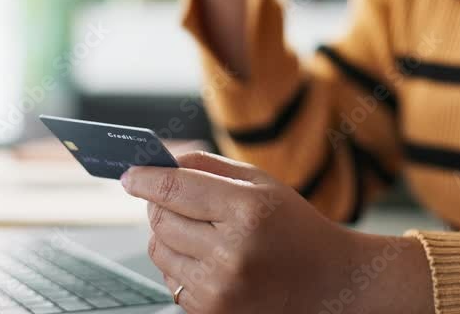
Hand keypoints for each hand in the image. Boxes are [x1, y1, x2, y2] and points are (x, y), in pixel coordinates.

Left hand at [121, 152, 433, 313]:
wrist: (331, 284)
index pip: (173, 188)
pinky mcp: (210, 313)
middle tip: (170, 198)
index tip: (129, 173)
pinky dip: (178, 263)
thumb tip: (157, 161)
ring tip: (198, 231)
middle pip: (160, 219)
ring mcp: (220, 289)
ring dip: (167, 235)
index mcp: (247, 212)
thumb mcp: (262, 184)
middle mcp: (231, 253)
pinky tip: (208, 258)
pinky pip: (169, 278)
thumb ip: (208, 167)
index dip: (144, 177)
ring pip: (158, 250)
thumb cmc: (295, 227)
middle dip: (158, 204)